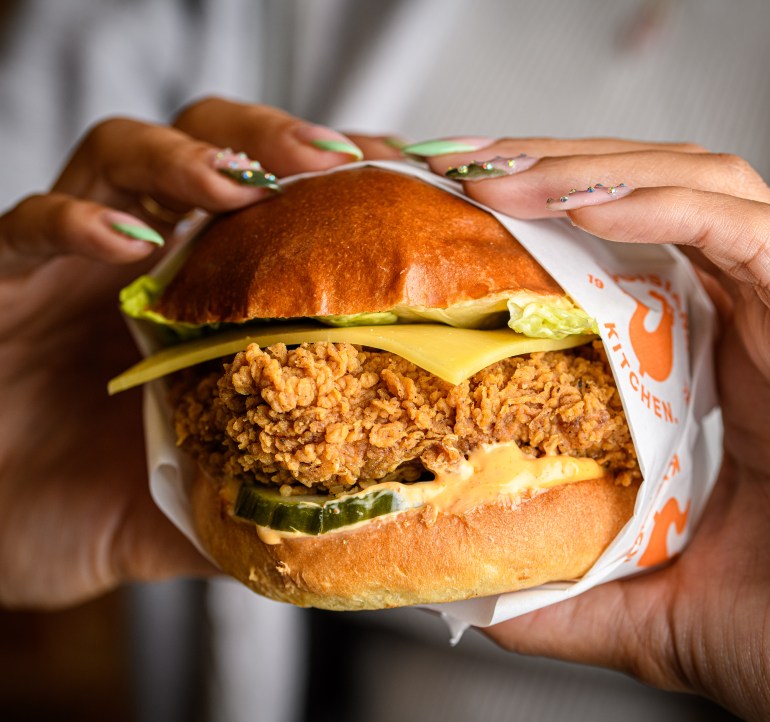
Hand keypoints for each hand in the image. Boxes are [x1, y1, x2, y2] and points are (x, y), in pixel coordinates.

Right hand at [0, 97, 399, 607]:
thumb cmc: (90, 503)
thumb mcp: (201, 503)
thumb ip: (268, 495)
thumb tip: (353, 522)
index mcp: (205, 295)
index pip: (278, 203)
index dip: (340, 180)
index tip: (405, 176)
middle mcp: (144, 261)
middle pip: (209, 148)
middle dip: (273, 141)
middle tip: (333, 160)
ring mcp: (70, 263)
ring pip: (121, 155)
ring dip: (188, 160)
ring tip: (242, 185)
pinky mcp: (1, 285)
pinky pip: (26, 229)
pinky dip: (74, 224)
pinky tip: (125, 246)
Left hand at [416, 138, 769, 718]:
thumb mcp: (649, 608)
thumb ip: (571, 593)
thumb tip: (485, 601)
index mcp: (709, 374)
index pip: (625, 256)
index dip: (547, 221)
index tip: (465, 216)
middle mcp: (749, 331)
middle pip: (653, 196)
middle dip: (557, 169)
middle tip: (467, 170)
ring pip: (699, 189)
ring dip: (595, 170)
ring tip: (502, 178)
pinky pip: (749, 235)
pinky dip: (668, 204)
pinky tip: (584, 204)